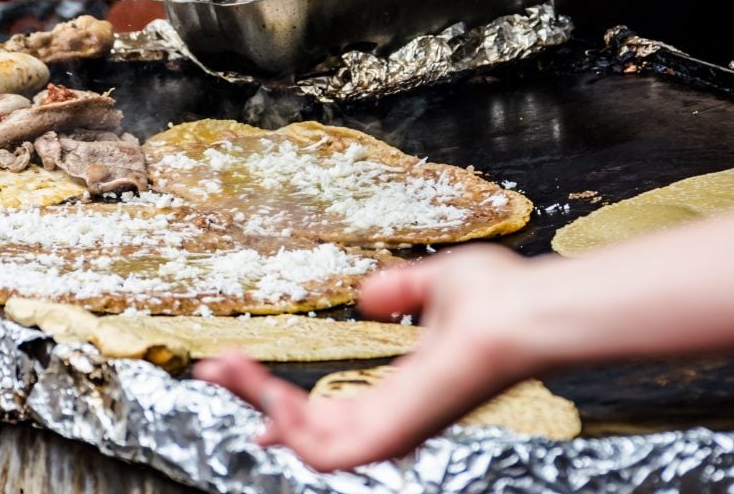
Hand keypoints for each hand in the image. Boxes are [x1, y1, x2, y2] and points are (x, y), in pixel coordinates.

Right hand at [194, 244, 540, 471]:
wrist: (519, 310)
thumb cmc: (497, 297)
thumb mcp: (434, 283)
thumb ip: (399, 289)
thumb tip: (367, 295)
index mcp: (399, 389)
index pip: (327, 409)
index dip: (281, 397)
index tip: (240, 367)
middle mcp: (391, 417)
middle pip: (305, 428)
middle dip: (254, 400)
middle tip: (214, 367)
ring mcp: (390, 430)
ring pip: (304, 441)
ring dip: (258, 406)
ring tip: (224, 368)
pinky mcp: (389, 435)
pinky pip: (323, 451)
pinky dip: (285, 426)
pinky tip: (261, 390)